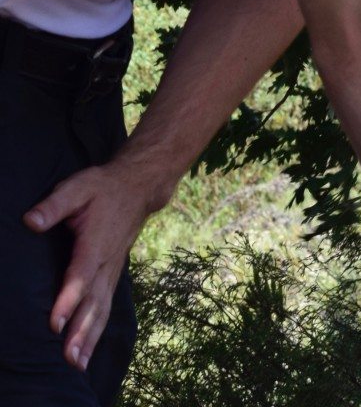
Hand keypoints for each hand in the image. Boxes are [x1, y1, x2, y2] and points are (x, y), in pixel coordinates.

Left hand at [22, 159, 166, 371]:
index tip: (55, 324)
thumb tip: (31, 221)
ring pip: (101, 308)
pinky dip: (98, 330)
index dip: (68, 300)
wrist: (138, 187)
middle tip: (69, 360)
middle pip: (93, 301)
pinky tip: (87, 350)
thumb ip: (54, 205)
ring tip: (77, 364)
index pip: (80, 276)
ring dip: (89, 337)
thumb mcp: (77, 187)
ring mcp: (112, 269)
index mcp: (95, 243)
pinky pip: (106, 306)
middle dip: (81, 331)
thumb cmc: (103, 187)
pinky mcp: (113, 274)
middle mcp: (107, 261)